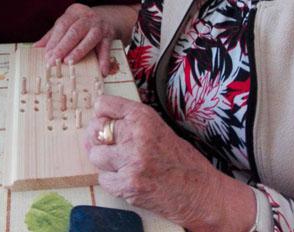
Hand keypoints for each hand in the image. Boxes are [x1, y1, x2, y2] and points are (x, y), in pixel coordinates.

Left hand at [33, 3, 114, 75]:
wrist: (108, 19)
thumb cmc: (81, 24)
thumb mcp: (67, 24)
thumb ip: (52, 35)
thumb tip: (36, 47)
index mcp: (74, 12)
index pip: (62, 25)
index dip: (54, 41)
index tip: (46, 55)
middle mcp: (88, 16)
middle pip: (74, 31)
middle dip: (63, 47)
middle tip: (53, 61)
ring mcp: (100, 26)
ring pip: (90, 38)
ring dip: (79, 51)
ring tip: (69, 63)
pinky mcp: (109, 36)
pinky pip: (106, 49)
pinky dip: (104, 60)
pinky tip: (101, 70)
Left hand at [84, 95, 255, 230]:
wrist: (198, 190)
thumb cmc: (176, 158)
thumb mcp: (155, 127)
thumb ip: (128, 121)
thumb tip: (95, 122)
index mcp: (142, 116)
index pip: (103, 104)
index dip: (100, 115)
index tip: (103, 123)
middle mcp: (136, 134)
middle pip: (95, 129)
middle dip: (99, 140)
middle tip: (112, 149)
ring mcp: (132, 159)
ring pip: (95, 155)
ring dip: (104, 163)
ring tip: (121, 165)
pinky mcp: (129, 183)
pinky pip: (103, 179)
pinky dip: (112, 182)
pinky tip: (128, 180)